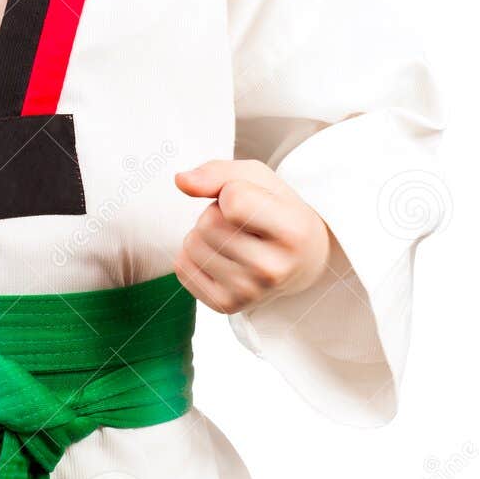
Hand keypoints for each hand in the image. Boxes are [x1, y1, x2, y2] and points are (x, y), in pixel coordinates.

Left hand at [172, 159, 337, 314]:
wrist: (298, 259)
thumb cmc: (273, 209)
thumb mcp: (257, 179)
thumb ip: (218, 172)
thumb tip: (181, 181)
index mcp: (293, 233)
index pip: (233, 200)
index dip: (232, 191)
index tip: (253, 200)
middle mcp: (274, 269)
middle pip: (207, 224)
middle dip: (215, 213)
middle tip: (241, 223)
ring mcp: (249, 293)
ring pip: (191, 244)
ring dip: (204, 234)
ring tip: (233, 239)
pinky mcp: (226, 306)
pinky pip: (181, 267)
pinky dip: (193, 256)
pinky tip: (221, 258)